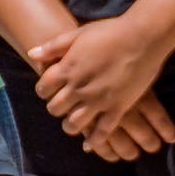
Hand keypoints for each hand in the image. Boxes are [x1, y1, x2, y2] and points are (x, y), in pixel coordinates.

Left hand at [25, 16, 172, 151]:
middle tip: (62, 106)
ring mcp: (98, 100)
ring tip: (73, 124)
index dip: (43, 91)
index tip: (48, 91)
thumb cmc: (111, 32)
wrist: (143, 38)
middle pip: (55, 108)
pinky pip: (102, 132)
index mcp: (67, 68)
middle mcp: (79, 87)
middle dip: (55, 108)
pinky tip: (91, 143)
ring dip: (70, 126)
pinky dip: (94, 141)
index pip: (43, 88)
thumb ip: (53, 46)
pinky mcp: (117, 108)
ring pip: (74, 124)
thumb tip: (31, 54)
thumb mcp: (79, 34)